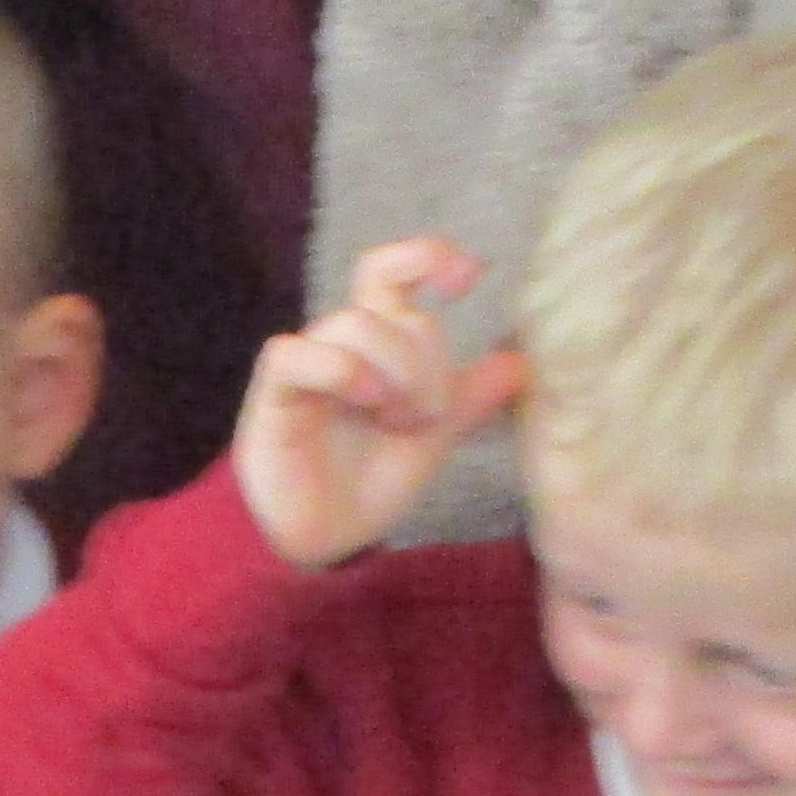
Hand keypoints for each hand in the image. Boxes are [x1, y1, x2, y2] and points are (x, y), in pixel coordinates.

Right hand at [233, 238, 527, 571]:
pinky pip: (298, 354)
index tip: (467, 278)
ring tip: (399, 422)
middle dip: (425, 359)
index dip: (426, 257)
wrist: (325, 539)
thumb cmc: (368, 482)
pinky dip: (343, 371)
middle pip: (387, 305)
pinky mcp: (274, 393)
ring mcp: (305, 364)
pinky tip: (369, 403)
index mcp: (376, 344)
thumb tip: (521, 363)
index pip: (391, 271)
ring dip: (394, 372)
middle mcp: (339, 344)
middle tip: (429, 415)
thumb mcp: (434, 438)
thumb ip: (468, 398)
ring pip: (352, 325)